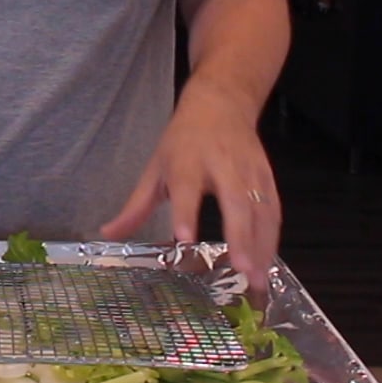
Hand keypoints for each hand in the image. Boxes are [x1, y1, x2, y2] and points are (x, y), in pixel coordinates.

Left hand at [98, 83, 280, 276]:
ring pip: (261, 209)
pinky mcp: (268, 176)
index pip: (186, 188)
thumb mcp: (155, 167)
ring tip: (258, 280)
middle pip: (235, 201)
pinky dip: (273, 238)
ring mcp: (249, 171)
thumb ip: (135, 206)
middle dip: (240, 236)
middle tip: (242, 269)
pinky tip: (267, 263)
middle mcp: (222, 165)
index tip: (184, 238)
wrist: (221, 103)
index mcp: (187, 161)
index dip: (186, 212)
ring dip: (262, 245)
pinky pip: (274, 210)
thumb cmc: (182, 140)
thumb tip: (107, 235)